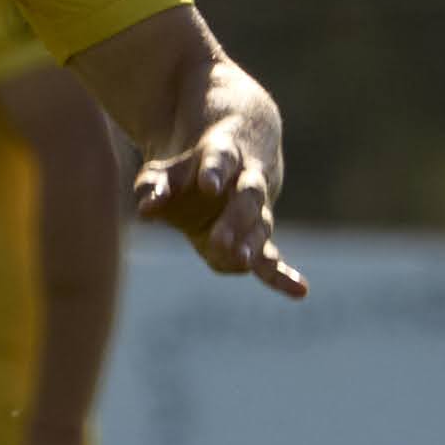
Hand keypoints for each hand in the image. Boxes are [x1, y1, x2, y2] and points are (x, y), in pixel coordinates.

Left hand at [131, 116, 305, 297]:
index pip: (221, 160)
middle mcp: (248, 181)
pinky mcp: (258, 236)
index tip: (209, 184)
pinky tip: (299, 291)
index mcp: (225, 154)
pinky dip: (284, 275)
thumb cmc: (190, 169)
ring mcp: (258, 210)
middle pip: (249, 196)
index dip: (214, 172)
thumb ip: (154, 187)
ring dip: (253, 246)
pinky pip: (272, 256)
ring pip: (261, 225)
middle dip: (235, 218)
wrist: (234, 158)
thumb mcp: (166, 171)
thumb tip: (145, 210)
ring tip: (244, 262)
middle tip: (219, 240)